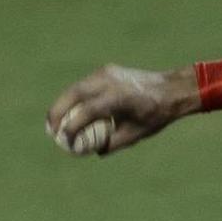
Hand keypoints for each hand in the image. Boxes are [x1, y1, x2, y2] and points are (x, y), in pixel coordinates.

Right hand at [45, 64, 201, 155]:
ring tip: (55, 122)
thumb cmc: (156, 115)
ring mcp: (107, 73)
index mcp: (119, 98)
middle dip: (57, 112)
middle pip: (74, 94)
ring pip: (76, 88)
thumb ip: (113, 143)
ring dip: (63, 103)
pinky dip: (74, 97)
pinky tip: (70, 111)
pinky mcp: (106, 70)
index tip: (64, 140)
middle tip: (50, 130)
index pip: (87, 111)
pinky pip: (85, 84)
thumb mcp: (136, 134)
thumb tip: (93, 151)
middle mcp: (110, 81)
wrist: (171, 89)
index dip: (72, 127)